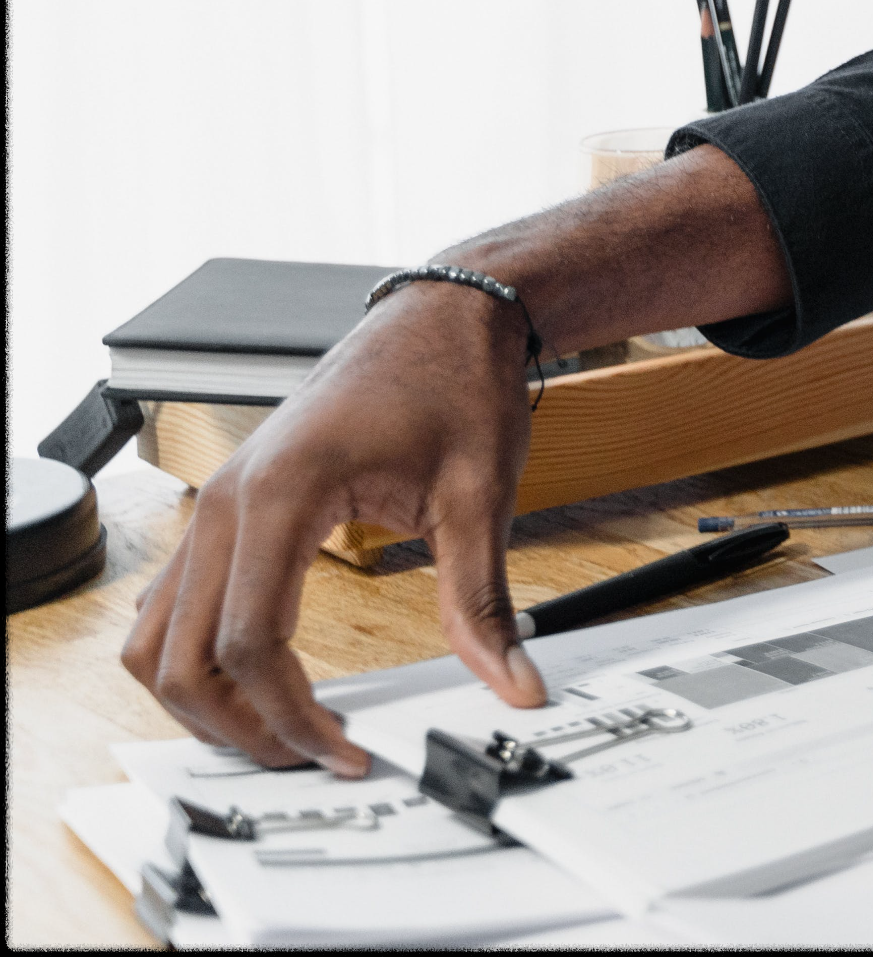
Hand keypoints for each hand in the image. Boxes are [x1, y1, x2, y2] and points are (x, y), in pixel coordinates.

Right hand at [119, 281, 546, 774]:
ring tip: (281, 732)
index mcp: (282, 494)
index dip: (291, 716)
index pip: (248, 643)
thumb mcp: (480, 493)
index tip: (345, 751)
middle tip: (312, 757)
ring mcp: (213, 502)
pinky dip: (194, 656)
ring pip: (156, 637)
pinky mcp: (223, 507)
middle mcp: (225, 500)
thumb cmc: (454, 383)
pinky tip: (256, 682)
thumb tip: (512, 678)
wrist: (440, 317)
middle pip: (181, 657)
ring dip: (202, 700)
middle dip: (238, 725)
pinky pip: (172, 603)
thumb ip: (482, 599)